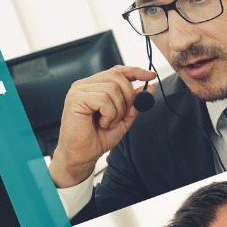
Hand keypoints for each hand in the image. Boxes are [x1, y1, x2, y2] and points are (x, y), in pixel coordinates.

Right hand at [46, 65, 157, 187]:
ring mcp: (78, 90)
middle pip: (117, 77)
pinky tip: (101, 123)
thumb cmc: (97, 138)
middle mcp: (85, 85)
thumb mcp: (123, 119)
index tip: (151, 76)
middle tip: (123, 115)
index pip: (117, 71)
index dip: (135, 71)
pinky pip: (103, 99)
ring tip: (108, 123)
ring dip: (117, 110)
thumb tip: (149, 89)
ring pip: (112, 88)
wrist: (82, 155)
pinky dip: (109, 114)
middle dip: (128, 97)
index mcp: (95, 86)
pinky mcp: (75, 98)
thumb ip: (134, 104)